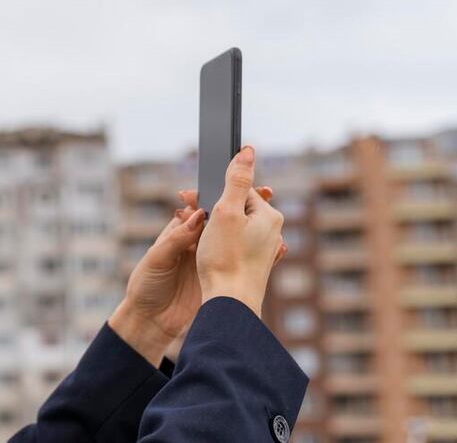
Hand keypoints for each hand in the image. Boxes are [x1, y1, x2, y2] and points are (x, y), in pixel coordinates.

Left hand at [109, 183, 276, 365]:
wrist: (151, 321)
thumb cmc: (147, 285)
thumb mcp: (158, 258)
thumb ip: (176, 238)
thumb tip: (197, 215)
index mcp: (180, 233)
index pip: (202, 208)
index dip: (219, 195)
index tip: (236, 185)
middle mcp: (197, 243)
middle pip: (225, 219)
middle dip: (244, 205)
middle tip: (266, 192)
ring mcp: (210, 259)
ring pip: (236, 238)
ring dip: (255, 227)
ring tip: (274, 216)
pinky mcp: (219, 277)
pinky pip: (242, 260)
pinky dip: (259, 253)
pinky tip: (277, 248)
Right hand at [195, 145, 286, 317]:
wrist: (228, 304)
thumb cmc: (225, 259)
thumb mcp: (227, 211)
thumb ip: (236, 179)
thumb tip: (248, 150)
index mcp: (269, 216)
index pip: (237, 189)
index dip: (209, 191)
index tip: (186, 197)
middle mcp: (272, 232)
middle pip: (235, 208)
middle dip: (209, 207)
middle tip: (184, 215)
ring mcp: (264, 250)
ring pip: (232, 227)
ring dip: (211, 227)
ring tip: (194, 238)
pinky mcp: (253, 266)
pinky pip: (233, 245)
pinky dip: (218, 244)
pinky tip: (206, 254)